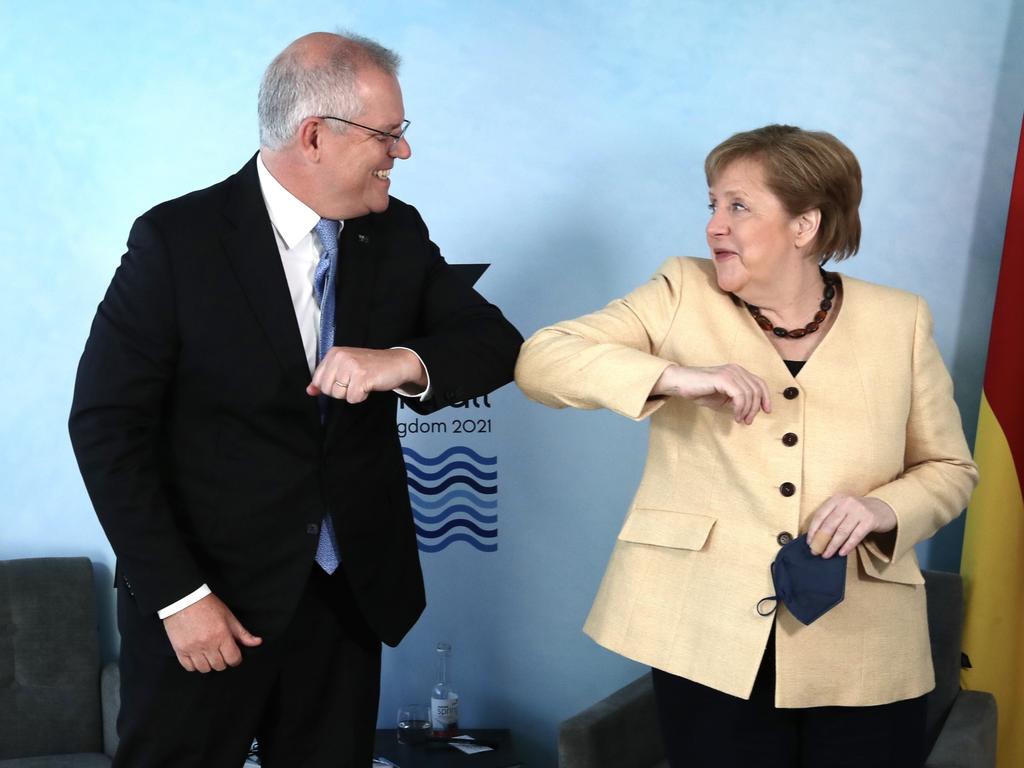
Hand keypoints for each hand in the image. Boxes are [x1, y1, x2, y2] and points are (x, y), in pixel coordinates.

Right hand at [162, 593, 261, 672]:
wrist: (184, 600)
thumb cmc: (208, 606)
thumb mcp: (229, 617)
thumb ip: (243, 633)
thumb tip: (257, 642)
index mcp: (222, 636)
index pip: (233, 659)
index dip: (236, 659)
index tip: (233, 654)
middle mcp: (207, 644)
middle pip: (219, 666)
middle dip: (223, 661)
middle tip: (221, 652)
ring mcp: (192, 649)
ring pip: (204, 669)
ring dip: (209, 664)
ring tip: (209, 654)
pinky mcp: (180, 650)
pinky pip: (189, 667)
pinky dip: (195, 665)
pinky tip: (198, 656)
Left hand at [307, 347, 426, 403]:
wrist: (397, 362)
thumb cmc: (371, 366)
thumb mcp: (345, 367)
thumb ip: (326, 377)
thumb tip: (310, 390)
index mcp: (334, 353)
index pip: (318, 380)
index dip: (331, 386)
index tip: (344, 380)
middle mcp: (341, 357)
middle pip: (327, 389)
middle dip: (341, 391)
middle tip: (355, 382)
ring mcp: (351, 366)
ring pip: (338, 395)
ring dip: (352, 394)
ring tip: (362, 382)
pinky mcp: (362, 376)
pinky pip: (352, 398)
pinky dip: (361, 397)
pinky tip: (369, 386)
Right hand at [651, 364, 771, 423]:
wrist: (681, 383)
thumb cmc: (699, 390)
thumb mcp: (723, 397)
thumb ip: (736, 400)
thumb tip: (749, 410)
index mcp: (738, 371)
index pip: (759, 383)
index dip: (766, 397)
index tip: (766, 411)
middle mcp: (736, 369)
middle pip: (757, 389)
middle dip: (755, 408)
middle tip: (748, 421)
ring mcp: (730, 372)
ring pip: (749, 394)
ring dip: (747, 410)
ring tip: (740, 420)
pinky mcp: (723, 378)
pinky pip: (740, 396)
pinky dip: (740, 408)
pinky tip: (735, 416)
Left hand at [805, 495, 896, 557]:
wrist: (884, 508)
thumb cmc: (858, 511)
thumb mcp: (843, 509)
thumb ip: (831, 518)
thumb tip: (816, 537)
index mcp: (837, 499)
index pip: (820, 515)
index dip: (813, 530)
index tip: (809, 542)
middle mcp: (847, 503)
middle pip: (830, 524)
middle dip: (821, 540)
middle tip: (816, 551)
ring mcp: (859, 511)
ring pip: (842, 531)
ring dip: (832, 545)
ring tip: (827, 554)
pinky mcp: (870, 520)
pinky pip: (856, 536)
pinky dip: (847, 546)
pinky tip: (841, 553)